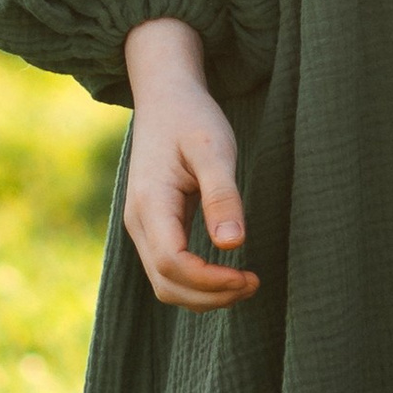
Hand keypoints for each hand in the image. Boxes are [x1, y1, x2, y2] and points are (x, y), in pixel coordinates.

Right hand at [120, 19, 260, 308]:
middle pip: (166, 284)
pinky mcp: (153, 227)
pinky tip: (227, 273)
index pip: (173, 264)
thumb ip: (222, 195)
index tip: (249, 276)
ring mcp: (141, 226)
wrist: (164, 97)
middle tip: (254, 283)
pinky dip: (196, 283)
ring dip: (204, 295)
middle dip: (210, 295)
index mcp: (150, 203)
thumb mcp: (213, 148)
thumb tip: (233, 244)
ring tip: (246, 282)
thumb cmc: (191, 117)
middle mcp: (138, 221)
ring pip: (164, 283)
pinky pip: (168, 270)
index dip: (211, 281)